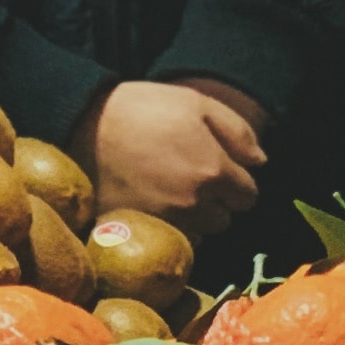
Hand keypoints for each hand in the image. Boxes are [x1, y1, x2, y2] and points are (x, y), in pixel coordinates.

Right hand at [72, 80, 266, 232]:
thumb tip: (260, 163)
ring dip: (193, 219)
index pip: (249, 196)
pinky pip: (168, 241)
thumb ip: (237, 132)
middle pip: (225, 219)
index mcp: (214, 171)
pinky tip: (152, 204)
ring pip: (199, 234)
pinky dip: (167, 228)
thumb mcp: (196, 103)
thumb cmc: (144, 107)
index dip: (237, 183)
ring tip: (170, 190)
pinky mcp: (139, 233)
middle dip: (216, 202)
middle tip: (191, 178)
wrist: (84, 123)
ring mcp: (165, 222)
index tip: (220, 169)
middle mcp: (194, 204)